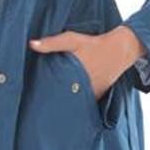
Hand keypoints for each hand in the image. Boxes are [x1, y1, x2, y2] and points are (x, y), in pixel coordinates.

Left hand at [28, 25, 145, 99]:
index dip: (44, 94)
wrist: (118, 51)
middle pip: (62, 98)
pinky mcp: (96, 97)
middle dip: (52, 101)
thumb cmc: (92, 44)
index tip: (33, 98)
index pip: (54, 89)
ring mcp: (90, 94)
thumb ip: (52, 43)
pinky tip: (67, 103)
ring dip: (64, 103)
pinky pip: (83, 103)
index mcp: (72, 74)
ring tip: (50, 109)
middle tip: (39, 106)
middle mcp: (82, 87)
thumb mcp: (72, 40)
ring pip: (73, 102)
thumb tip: (31, 44)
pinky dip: (76, 102)